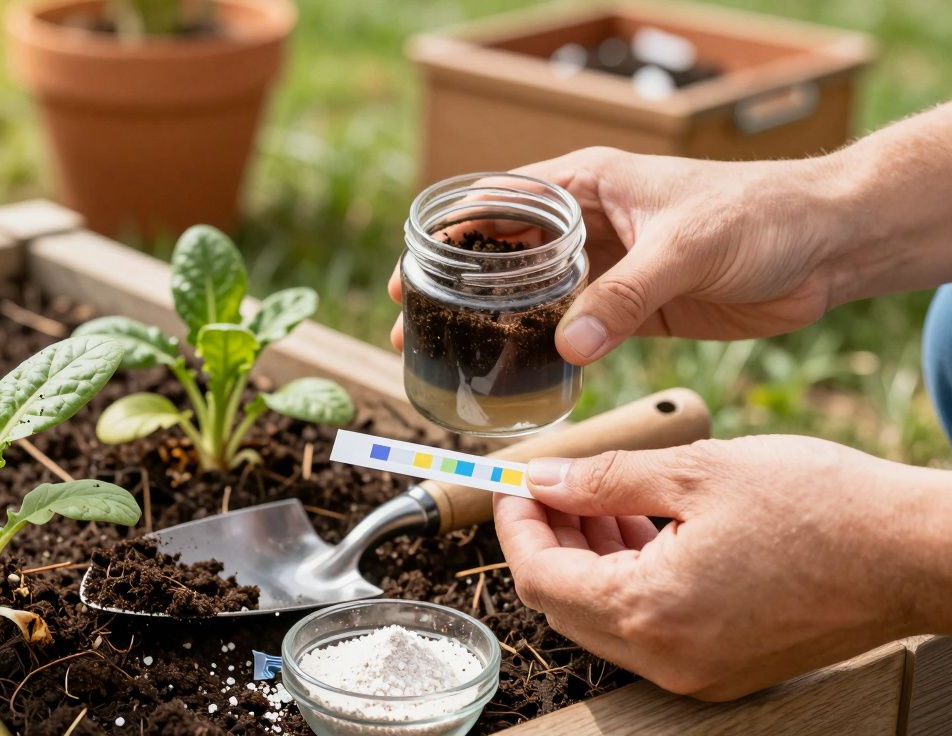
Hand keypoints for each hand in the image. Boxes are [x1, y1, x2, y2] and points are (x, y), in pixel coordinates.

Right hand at [389, 148, 846, 360]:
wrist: (829, 246)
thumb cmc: (761, 214)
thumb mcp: (688, 245)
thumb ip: (627, 293)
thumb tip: (568, 346)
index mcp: (589, 184)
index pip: (500, 203)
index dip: (451, 236)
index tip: (413, 273)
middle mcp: (589, 224)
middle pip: (504, 256)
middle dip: (459, 290)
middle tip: (413, 327)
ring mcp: (609, 270)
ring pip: (535, 299)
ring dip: (495, 328)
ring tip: (451, 358)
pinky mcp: (633, 311)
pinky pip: (577, 333)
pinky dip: (547, 354)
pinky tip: (518, 376)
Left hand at [495, 435, 951, 699]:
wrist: (913, 551)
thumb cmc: (819, 505)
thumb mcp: (696, 471)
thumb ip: (603, 479)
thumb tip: (542, 480)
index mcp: (651, 612)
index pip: (538, 577)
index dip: (515, 525)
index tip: (512, 483)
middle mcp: (667, 658)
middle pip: (565, 603)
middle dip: (548, 539)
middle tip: (552, 484)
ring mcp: (698, 670)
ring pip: (607, 615)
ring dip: (590, 556)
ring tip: (601, 494)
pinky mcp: (724, 664)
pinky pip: (651, 625)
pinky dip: (632, 576)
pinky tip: (642, 524)